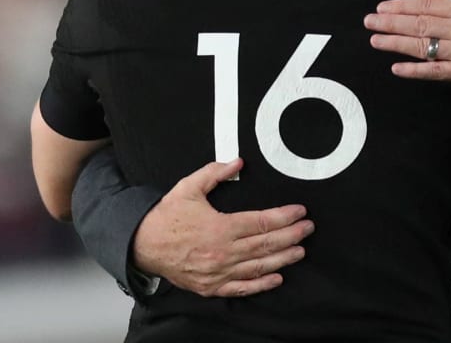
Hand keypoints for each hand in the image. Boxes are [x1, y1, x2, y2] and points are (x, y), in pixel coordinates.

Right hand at [132, 158, 314, 297]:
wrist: (143, 245)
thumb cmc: (167, 216)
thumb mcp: (189, 187)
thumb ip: (215, 173)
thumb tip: (238, 162)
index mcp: (220, 227)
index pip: (261, 222)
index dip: (284, 217)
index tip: (299, 211)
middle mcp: (222, 252)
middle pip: (265, 245)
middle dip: (291, 236)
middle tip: (308, 228)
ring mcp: (217, 272)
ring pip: (258, 267)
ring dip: (283, 259)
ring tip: (300, 251)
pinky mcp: (211, 286)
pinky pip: (241, 288)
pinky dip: (261, 284)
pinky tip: (276, 278)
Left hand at [364, 0, 450, 96]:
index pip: (429, 5)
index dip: (404, 6)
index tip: (384, 7)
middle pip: (421, 24)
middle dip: (392, 22)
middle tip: (370, 21)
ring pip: (423, 46)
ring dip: (396, 43)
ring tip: (376, 40)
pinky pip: (434, 72)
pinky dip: (415, 71)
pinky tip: (397, 68)